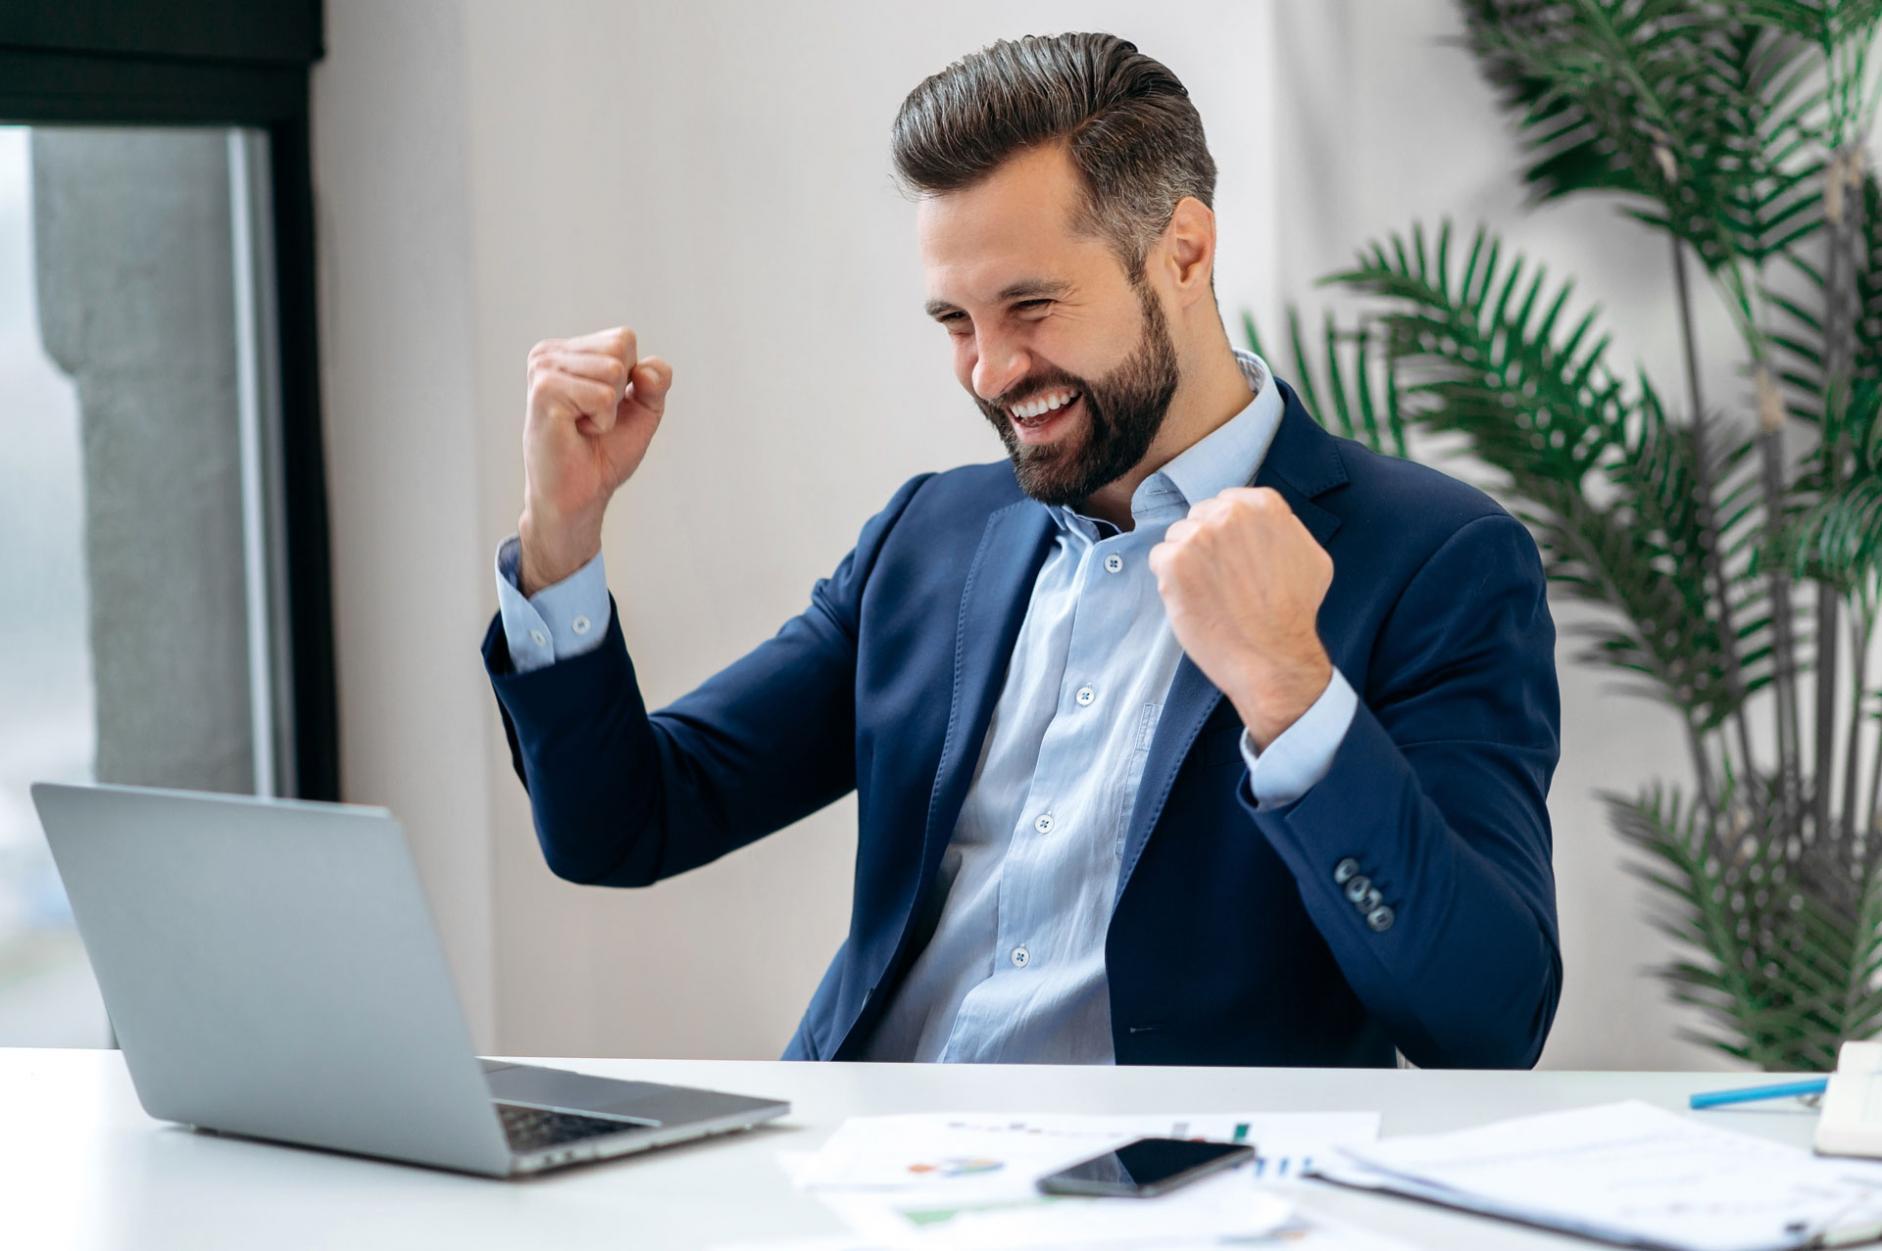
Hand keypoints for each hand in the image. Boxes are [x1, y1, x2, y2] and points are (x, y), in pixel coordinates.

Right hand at [518, 326, 672, 593]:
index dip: (631, 378)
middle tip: (592, 419)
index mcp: (565, 351)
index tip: (604, 407)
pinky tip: (576, 431)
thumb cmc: (603, 454)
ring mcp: (543, 370)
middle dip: (621, 391)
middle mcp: (548, 354)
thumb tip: (646, 369)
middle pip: (620, 347)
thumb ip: (656, 381)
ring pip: (614, 370)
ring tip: (583, 426)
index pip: (623, 338)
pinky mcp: (545, 392)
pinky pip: (604, 395)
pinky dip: (602, 421)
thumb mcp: (643, 410)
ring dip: (610, 409)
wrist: (579, 496)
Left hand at [1147, 486, 1333, 749]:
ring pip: (1177, 536)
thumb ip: (1285, 529)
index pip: (1227, 502)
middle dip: (1205, 544)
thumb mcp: (1312, 557)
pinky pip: (1159, 558)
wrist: (1272, 656)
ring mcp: (1199, 536)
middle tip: (1220, 578)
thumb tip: (1266, 525)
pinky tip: (1192, 599)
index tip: (1231, 555)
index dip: (1226, 531)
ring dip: (1186, 560)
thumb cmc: (1294, 613)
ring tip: (1208, 592)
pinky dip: (1169, 579)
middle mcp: (1230, 514)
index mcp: (1264, 506)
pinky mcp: (1173, 562)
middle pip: (1199, 517)